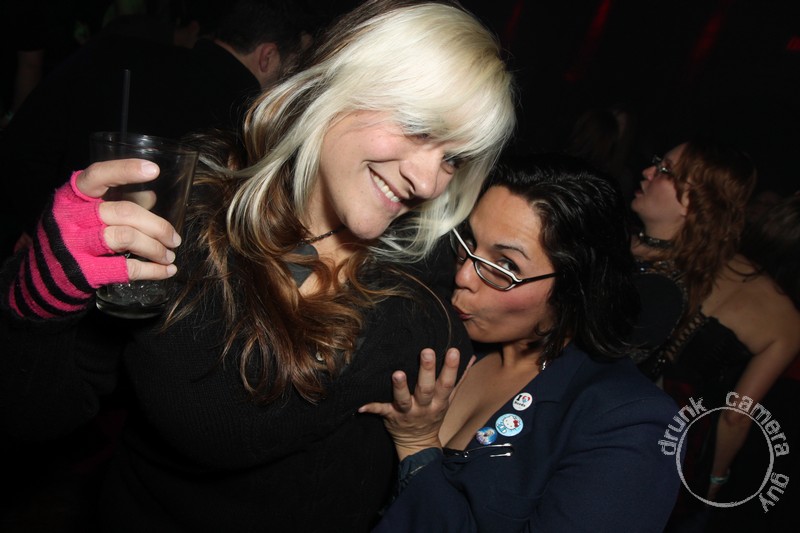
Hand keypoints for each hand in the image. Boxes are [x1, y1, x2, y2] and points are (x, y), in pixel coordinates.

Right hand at [79, 159, 181, 280]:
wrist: (43, 278)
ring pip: (126, 238)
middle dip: (158, 226)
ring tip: (170, 255)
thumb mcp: (86, 214)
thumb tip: (150, 195)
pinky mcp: (84, 272)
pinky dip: (153, 270)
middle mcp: (70, 218)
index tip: (153, 170)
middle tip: (175, 238)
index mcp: (72, 197)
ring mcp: (75, 245)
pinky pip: (126, 268)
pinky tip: (167, 271)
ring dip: (156, 248)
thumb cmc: (72, 236)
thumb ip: (118, 202)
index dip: (125, 170)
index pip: (98, 175)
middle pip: (124, 212)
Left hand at [359, 348, 470, 459]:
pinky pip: (380, 412)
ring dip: (400, 387)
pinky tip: (361, 406)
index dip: (451, 367)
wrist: (418, 445)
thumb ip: (458, 380)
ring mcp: (406, 413)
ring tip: (397, 373)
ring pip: (403, 400)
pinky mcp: (390, 417)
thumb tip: (471, 358)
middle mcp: (423, 407)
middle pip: (426, 389)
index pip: (447, 383)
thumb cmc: (432, 417)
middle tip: (426, 352)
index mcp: (439, 402)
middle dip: (427, 371)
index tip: (453, 350)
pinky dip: (371, 408)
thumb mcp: (448, 401)